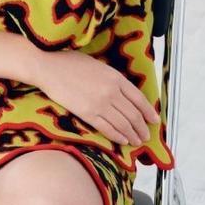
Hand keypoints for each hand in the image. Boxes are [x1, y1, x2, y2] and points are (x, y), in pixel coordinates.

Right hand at [31, 49, 159, 146]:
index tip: (155, 120)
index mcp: (116, 78)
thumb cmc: (71, 63)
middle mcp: (111, 92)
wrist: (50, 68)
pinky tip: (123, 140)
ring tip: (137, 141)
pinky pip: (107, 128)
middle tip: (146, 135)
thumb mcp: (99, 65)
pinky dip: (117, 136)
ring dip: (132, 135)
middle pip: (133, 114)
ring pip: (122, 124)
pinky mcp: (87, 114)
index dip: (149, 112)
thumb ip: (113, 79)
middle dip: (142, 127)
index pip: (139, 99)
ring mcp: (100, 104)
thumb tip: (124, 93)